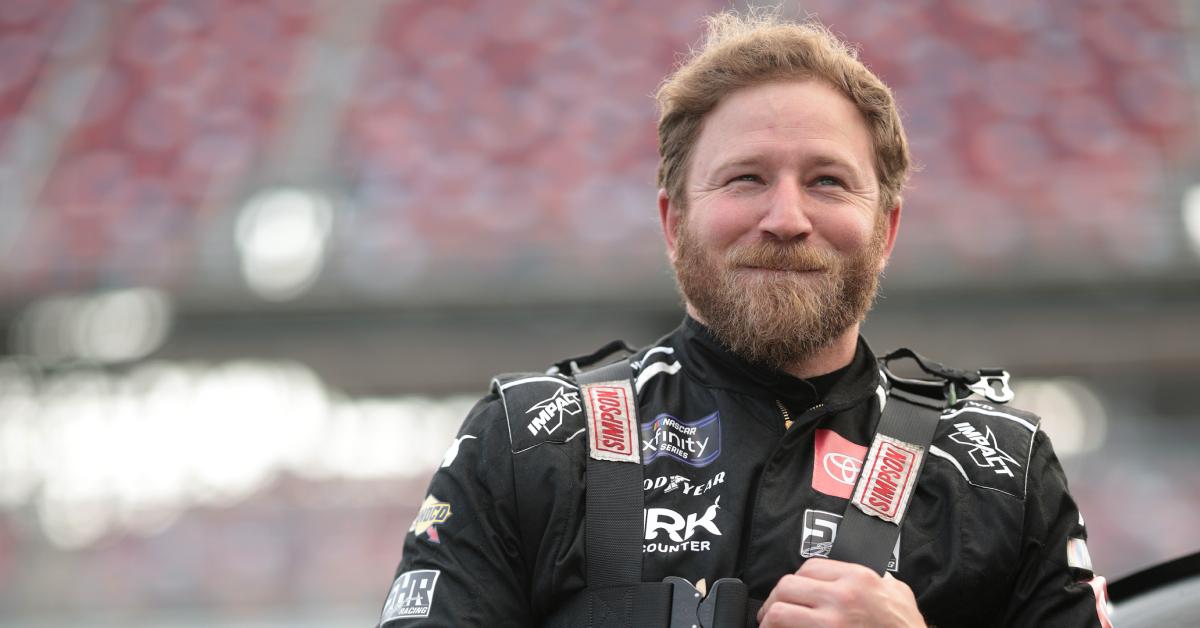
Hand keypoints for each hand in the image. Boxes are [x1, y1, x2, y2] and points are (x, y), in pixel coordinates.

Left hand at [757, 558, 924, 626]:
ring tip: (770, 626)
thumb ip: (877, 579)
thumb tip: (864, 576)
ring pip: (779, 613)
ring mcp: (830, 624)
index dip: (795, 581)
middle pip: (786, 587)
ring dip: (770, 620)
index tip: (789, 592)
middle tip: (771, 612)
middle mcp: (841, 598)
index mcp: (858, 579)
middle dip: (774, 600)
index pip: (809, 567)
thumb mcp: (898, 593)